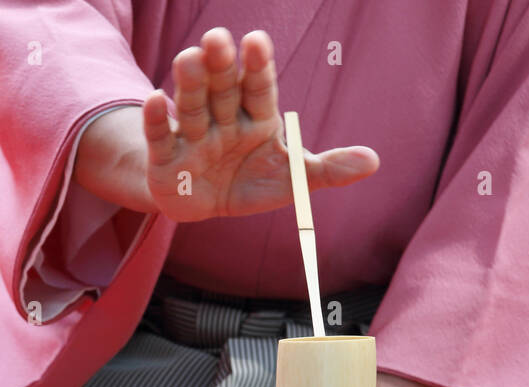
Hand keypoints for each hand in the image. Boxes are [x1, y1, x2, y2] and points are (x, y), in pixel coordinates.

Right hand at [75, 28, 378, 220]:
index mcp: (256, 116)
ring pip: (192, 105)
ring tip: (189, 58)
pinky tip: (154, 99)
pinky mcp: (166, 158)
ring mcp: (193, 135)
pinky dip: (157, 120)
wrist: (206, 205)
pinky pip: (160, 136)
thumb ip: (328, 169)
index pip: (259, 88)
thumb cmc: (251, 182)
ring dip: (190, 82)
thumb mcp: (291, 179)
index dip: (258, 66)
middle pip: (223, 89)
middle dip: (220, 65)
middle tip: (218, 39)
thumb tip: (373, 161)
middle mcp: (223, 118)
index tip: (257, 41)